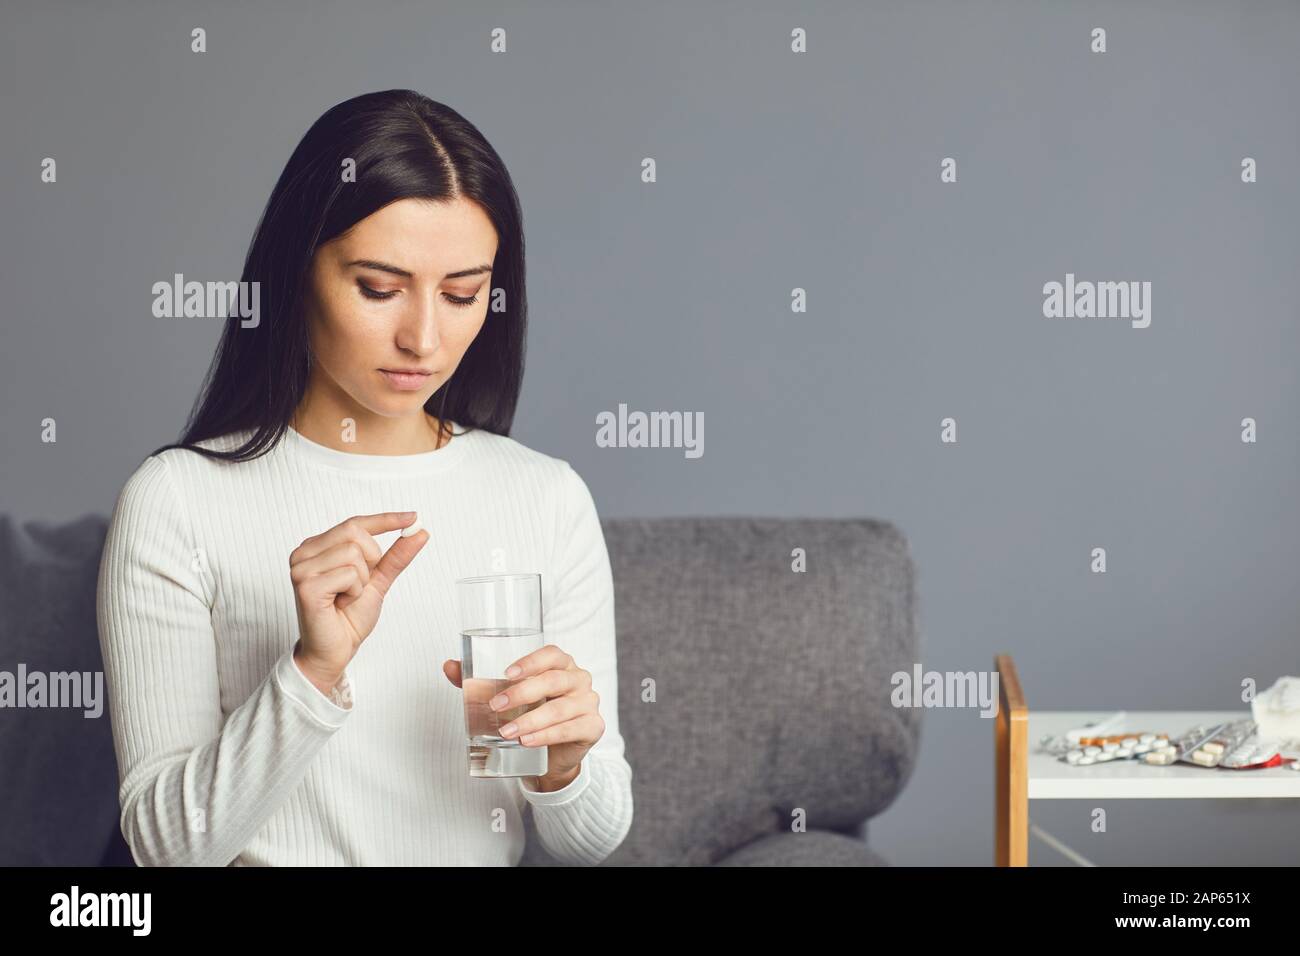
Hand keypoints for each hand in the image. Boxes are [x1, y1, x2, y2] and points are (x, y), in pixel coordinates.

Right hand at [291, 511, 427, 689]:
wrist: (334, 651)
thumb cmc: (348, 617)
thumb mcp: (377, 580)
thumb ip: (395, 556)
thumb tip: (418, 532)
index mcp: (317, 547)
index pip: (354, 523)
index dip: (386, 519)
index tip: (413, 516)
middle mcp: (304, 552)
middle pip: (356, 533)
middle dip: (371, 560)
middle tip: (358, 585)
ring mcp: (302, 568)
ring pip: (354, 554)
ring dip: (362, 580)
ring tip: (346, 597)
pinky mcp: (306, 586)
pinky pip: (349, 574)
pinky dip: (355, 592)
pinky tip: (340, 604)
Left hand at [442, 645, 603, 789]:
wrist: (552, 754)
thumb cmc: (531, 714)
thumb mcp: (507, 696)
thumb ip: (479, 682)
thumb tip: (449, 666)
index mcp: (562, 664)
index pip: (552, 654)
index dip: (530, 661)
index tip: (505, 673)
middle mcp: (579, 679)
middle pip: (554, 680)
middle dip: (522, 693)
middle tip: (496, 706)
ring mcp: (589, 703)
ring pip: (561, 708)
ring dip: (531, 720)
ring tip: (506, 731)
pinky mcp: (593, 727)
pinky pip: (570, 729)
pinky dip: (546, 735)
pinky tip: (527, 741)